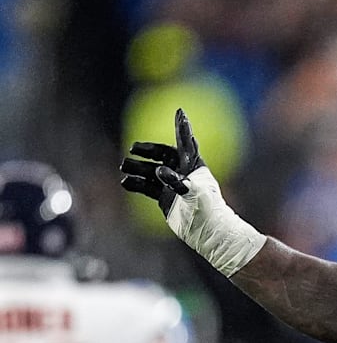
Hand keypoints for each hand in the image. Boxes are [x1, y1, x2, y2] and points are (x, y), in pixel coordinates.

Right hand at [118, 108, 264, 276]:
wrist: (207, 231)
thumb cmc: (207, 208)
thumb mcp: (193, 191)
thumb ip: (176, 180)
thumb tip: (159, 171)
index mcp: (194, 165)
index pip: (186, 142)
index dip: (182, 127)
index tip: (179, 111)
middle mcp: (182, 172)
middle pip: (162, 155)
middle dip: (147, 151)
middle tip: (133, 149)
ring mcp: (172, 185)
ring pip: (151, 171)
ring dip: (137, 168)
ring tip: (123, 166)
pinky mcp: (165, 198)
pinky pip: (147, 187)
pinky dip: (136, 184)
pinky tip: (125, 182)